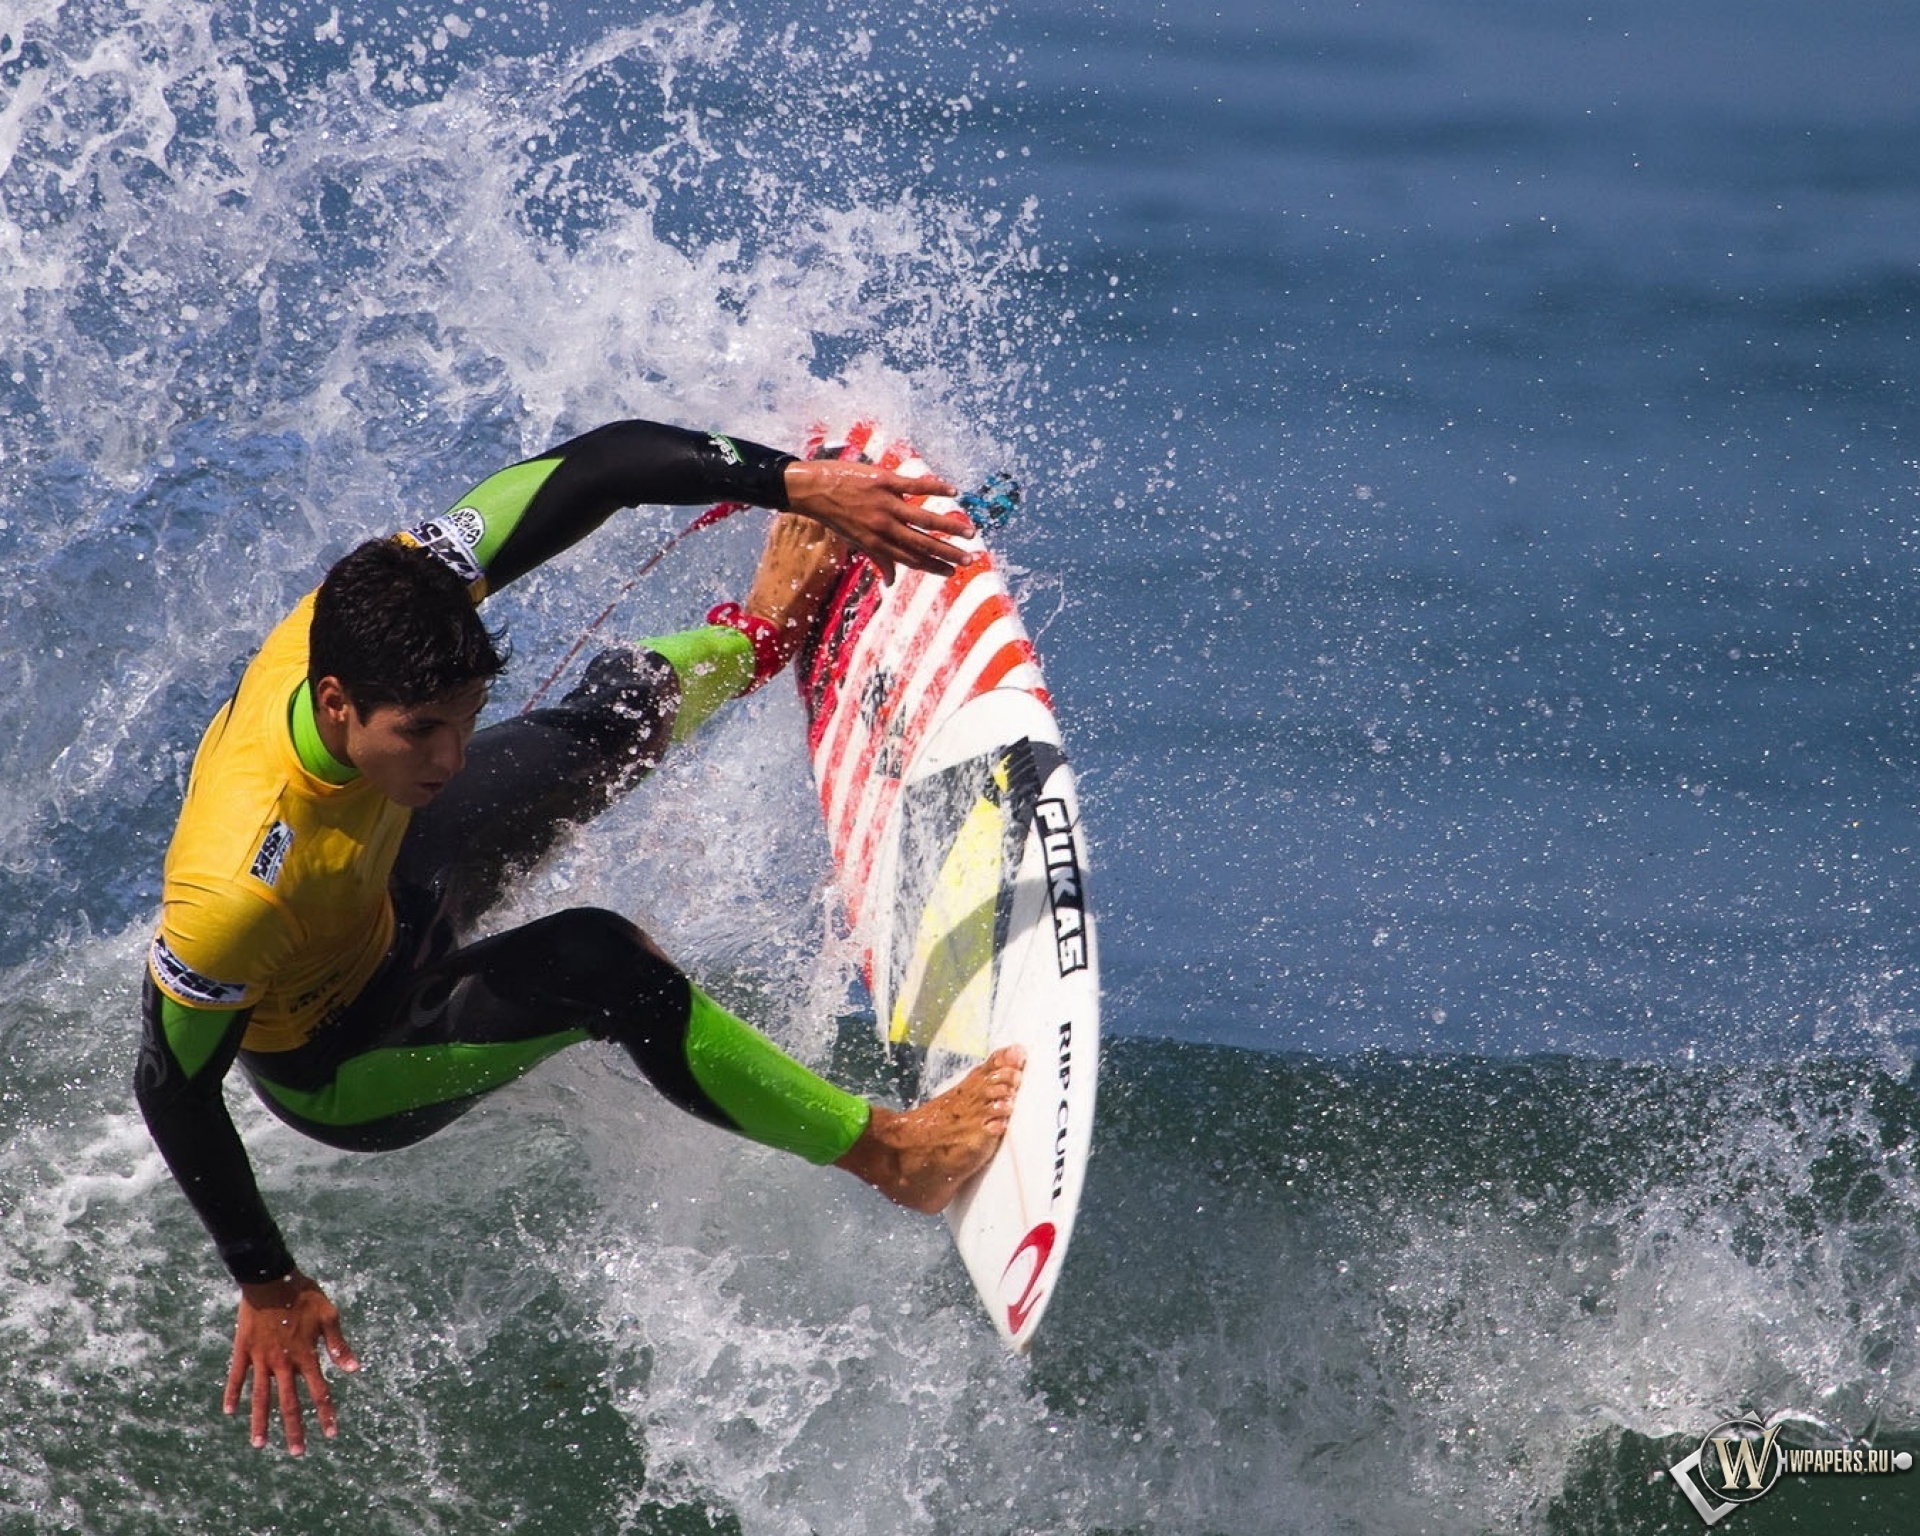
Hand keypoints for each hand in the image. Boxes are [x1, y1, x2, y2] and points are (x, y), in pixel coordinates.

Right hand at [225, 1270, 359, 1453]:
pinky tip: (230, 1412)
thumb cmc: (303, 1296)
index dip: (325, 1414)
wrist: (271, 1279)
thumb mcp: (329, 1316)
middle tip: (297, 1452)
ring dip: (260, 1422)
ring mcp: (261, 1359)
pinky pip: (236, 1377)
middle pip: (289, 1403)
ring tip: (260, 1445)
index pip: (319, 1392)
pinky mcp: (243, 1350)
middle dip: (294, 1429)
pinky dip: (233, 1394)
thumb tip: (354, 1369)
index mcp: (306, 1355)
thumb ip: (339, 1345)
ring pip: (260, 1397)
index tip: (330, 1434)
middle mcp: (283, 1363)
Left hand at [782, 458, 975, 582]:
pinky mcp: (884, 482)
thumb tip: (890, 583)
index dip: (934, 566)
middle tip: (971, 559)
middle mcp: (883, 528)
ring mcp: (885, 504)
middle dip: (949, 553)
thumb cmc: (835, 516)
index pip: (912, 559)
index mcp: (877, 544)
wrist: (811, 489)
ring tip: (970, 532)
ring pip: (924, 518)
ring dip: (950, 526)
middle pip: (923, 543)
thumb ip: (877, 560)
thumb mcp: (855, 542)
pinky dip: (935, 488)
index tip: (953, 571)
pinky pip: (914, 486)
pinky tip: (953, 493)